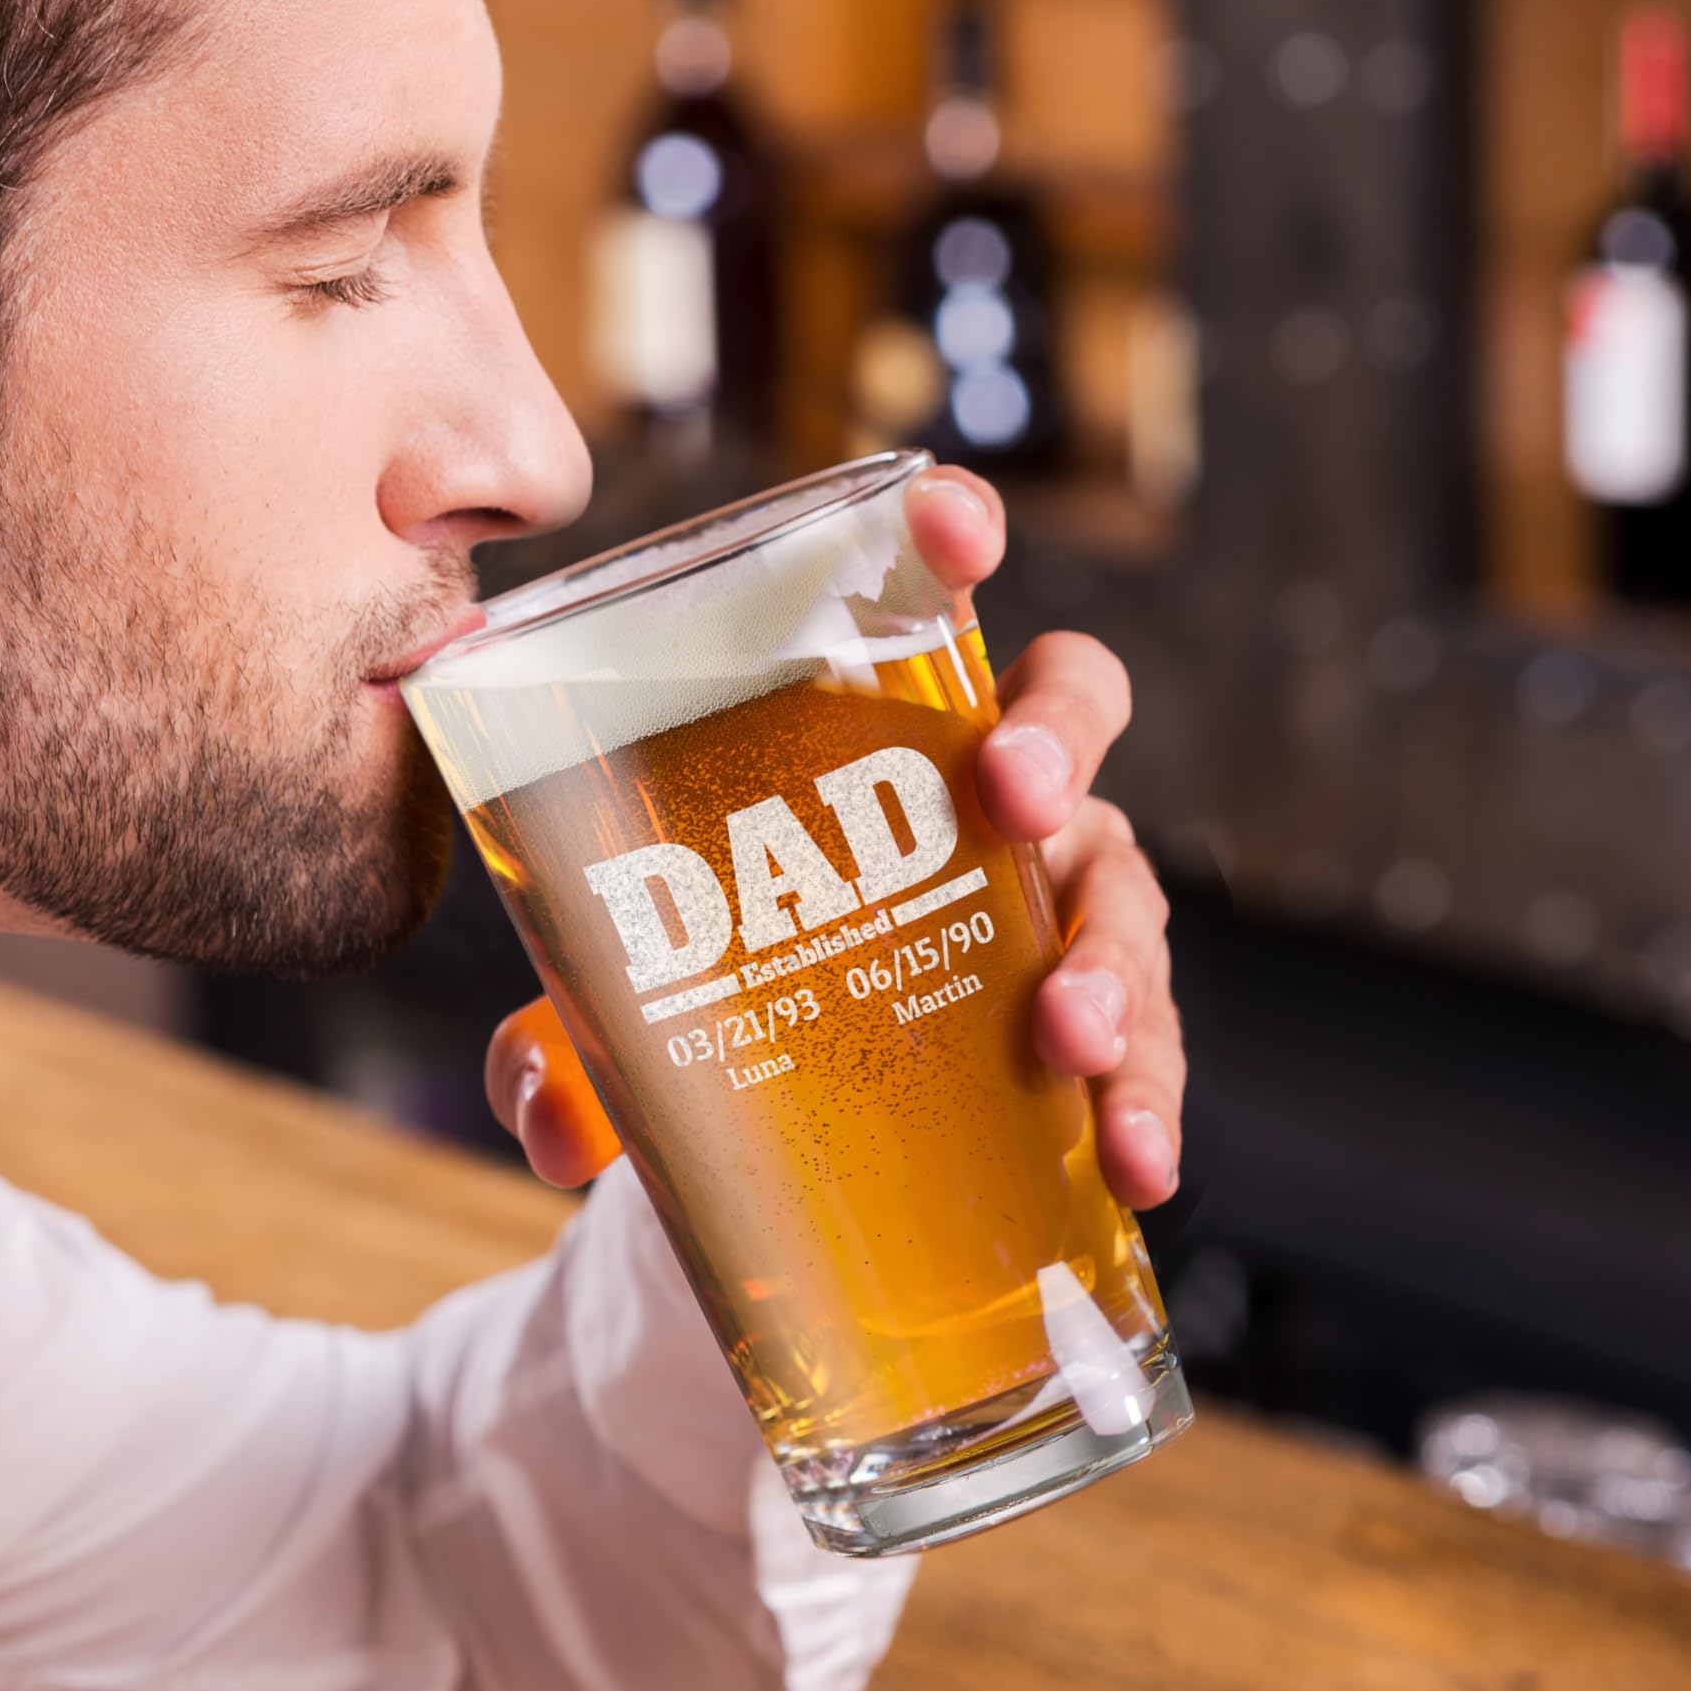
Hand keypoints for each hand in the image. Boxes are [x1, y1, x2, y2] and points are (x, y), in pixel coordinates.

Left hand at [485, 468, 1182, 1207]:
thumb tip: (543, 1123)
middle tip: (1011, 797)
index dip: (950, 541)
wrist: (791, 1145)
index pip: (926, 603)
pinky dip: (1147, 1105)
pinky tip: (1136, 1163)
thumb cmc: (721, 1004)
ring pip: (1122, 894)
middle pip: (1067, 715)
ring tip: (1068, 1036)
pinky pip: (1145, 1051)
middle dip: (1056, 741)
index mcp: (871, 740)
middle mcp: (985, 803)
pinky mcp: (1094, 1032)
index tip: (946, 527)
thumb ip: (566, 1055)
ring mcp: (1054, 911)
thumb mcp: (626, 1017)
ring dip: (1108, 958)